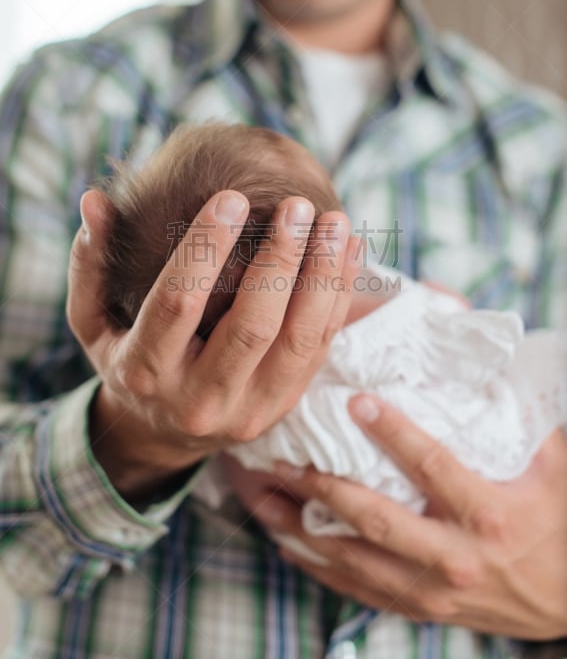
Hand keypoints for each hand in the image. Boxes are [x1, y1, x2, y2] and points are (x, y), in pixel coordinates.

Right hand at [67, 189, 359, 501]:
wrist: (162, 434)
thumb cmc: (127, 362)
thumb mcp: (93, 322)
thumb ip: (90, 266)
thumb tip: (94, 202)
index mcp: (145, 371)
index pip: (178, 303)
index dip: (205, 248)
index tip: (231, 197)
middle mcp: (199, 399)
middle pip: (252, 326)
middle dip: (280, 261)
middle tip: (298, 207)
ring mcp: (250, 408)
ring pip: (299, 341)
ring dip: (323, 278)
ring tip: (335, 223)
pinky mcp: (283, 406)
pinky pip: (320, 350)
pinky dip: (338, 298)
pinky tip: (349, 252)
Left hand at [250, 396, 566, 639]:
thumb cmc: (559, 522)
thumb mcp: (554, 466)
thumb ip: (522, 421)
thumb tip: (490, 368)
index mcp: (488, 515)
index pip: (430, 465)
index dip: (391, 432)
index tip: (355, 401)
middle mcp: (455, 558)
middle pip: (375, 519)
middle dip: (323, 487)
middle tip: (283, 459)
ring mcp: (435, 593)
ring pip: (355, 561)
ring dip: (303, 530)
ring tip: (264, 501)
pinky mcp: (423, 610)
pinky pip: (360, 592)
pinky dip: (320, 568)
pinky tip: (288, 545)